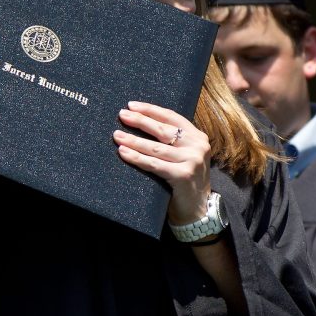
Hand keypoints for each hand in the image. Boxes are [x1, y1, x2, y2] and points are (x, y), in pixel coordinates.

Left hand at [113, 101, 211, 224]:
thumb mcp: (185, 155)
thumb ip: (173, 141)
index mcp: (198, 136)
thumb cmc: (185, 179)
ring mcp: (192, 160)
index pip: (171, 117)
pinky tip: (124, 152)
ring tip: (117, 135)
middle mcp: (197, 146)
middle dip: (140, 121)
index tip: (132, 106)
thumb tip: (142, 122)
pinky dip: (137, 158)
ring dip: (133, 140)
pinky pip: (154, 164)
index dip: (151, 110)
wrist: (198, 209)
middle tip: (121, 115)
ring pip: (156, 147)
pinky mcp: (183, 175)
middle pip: (163, 130)